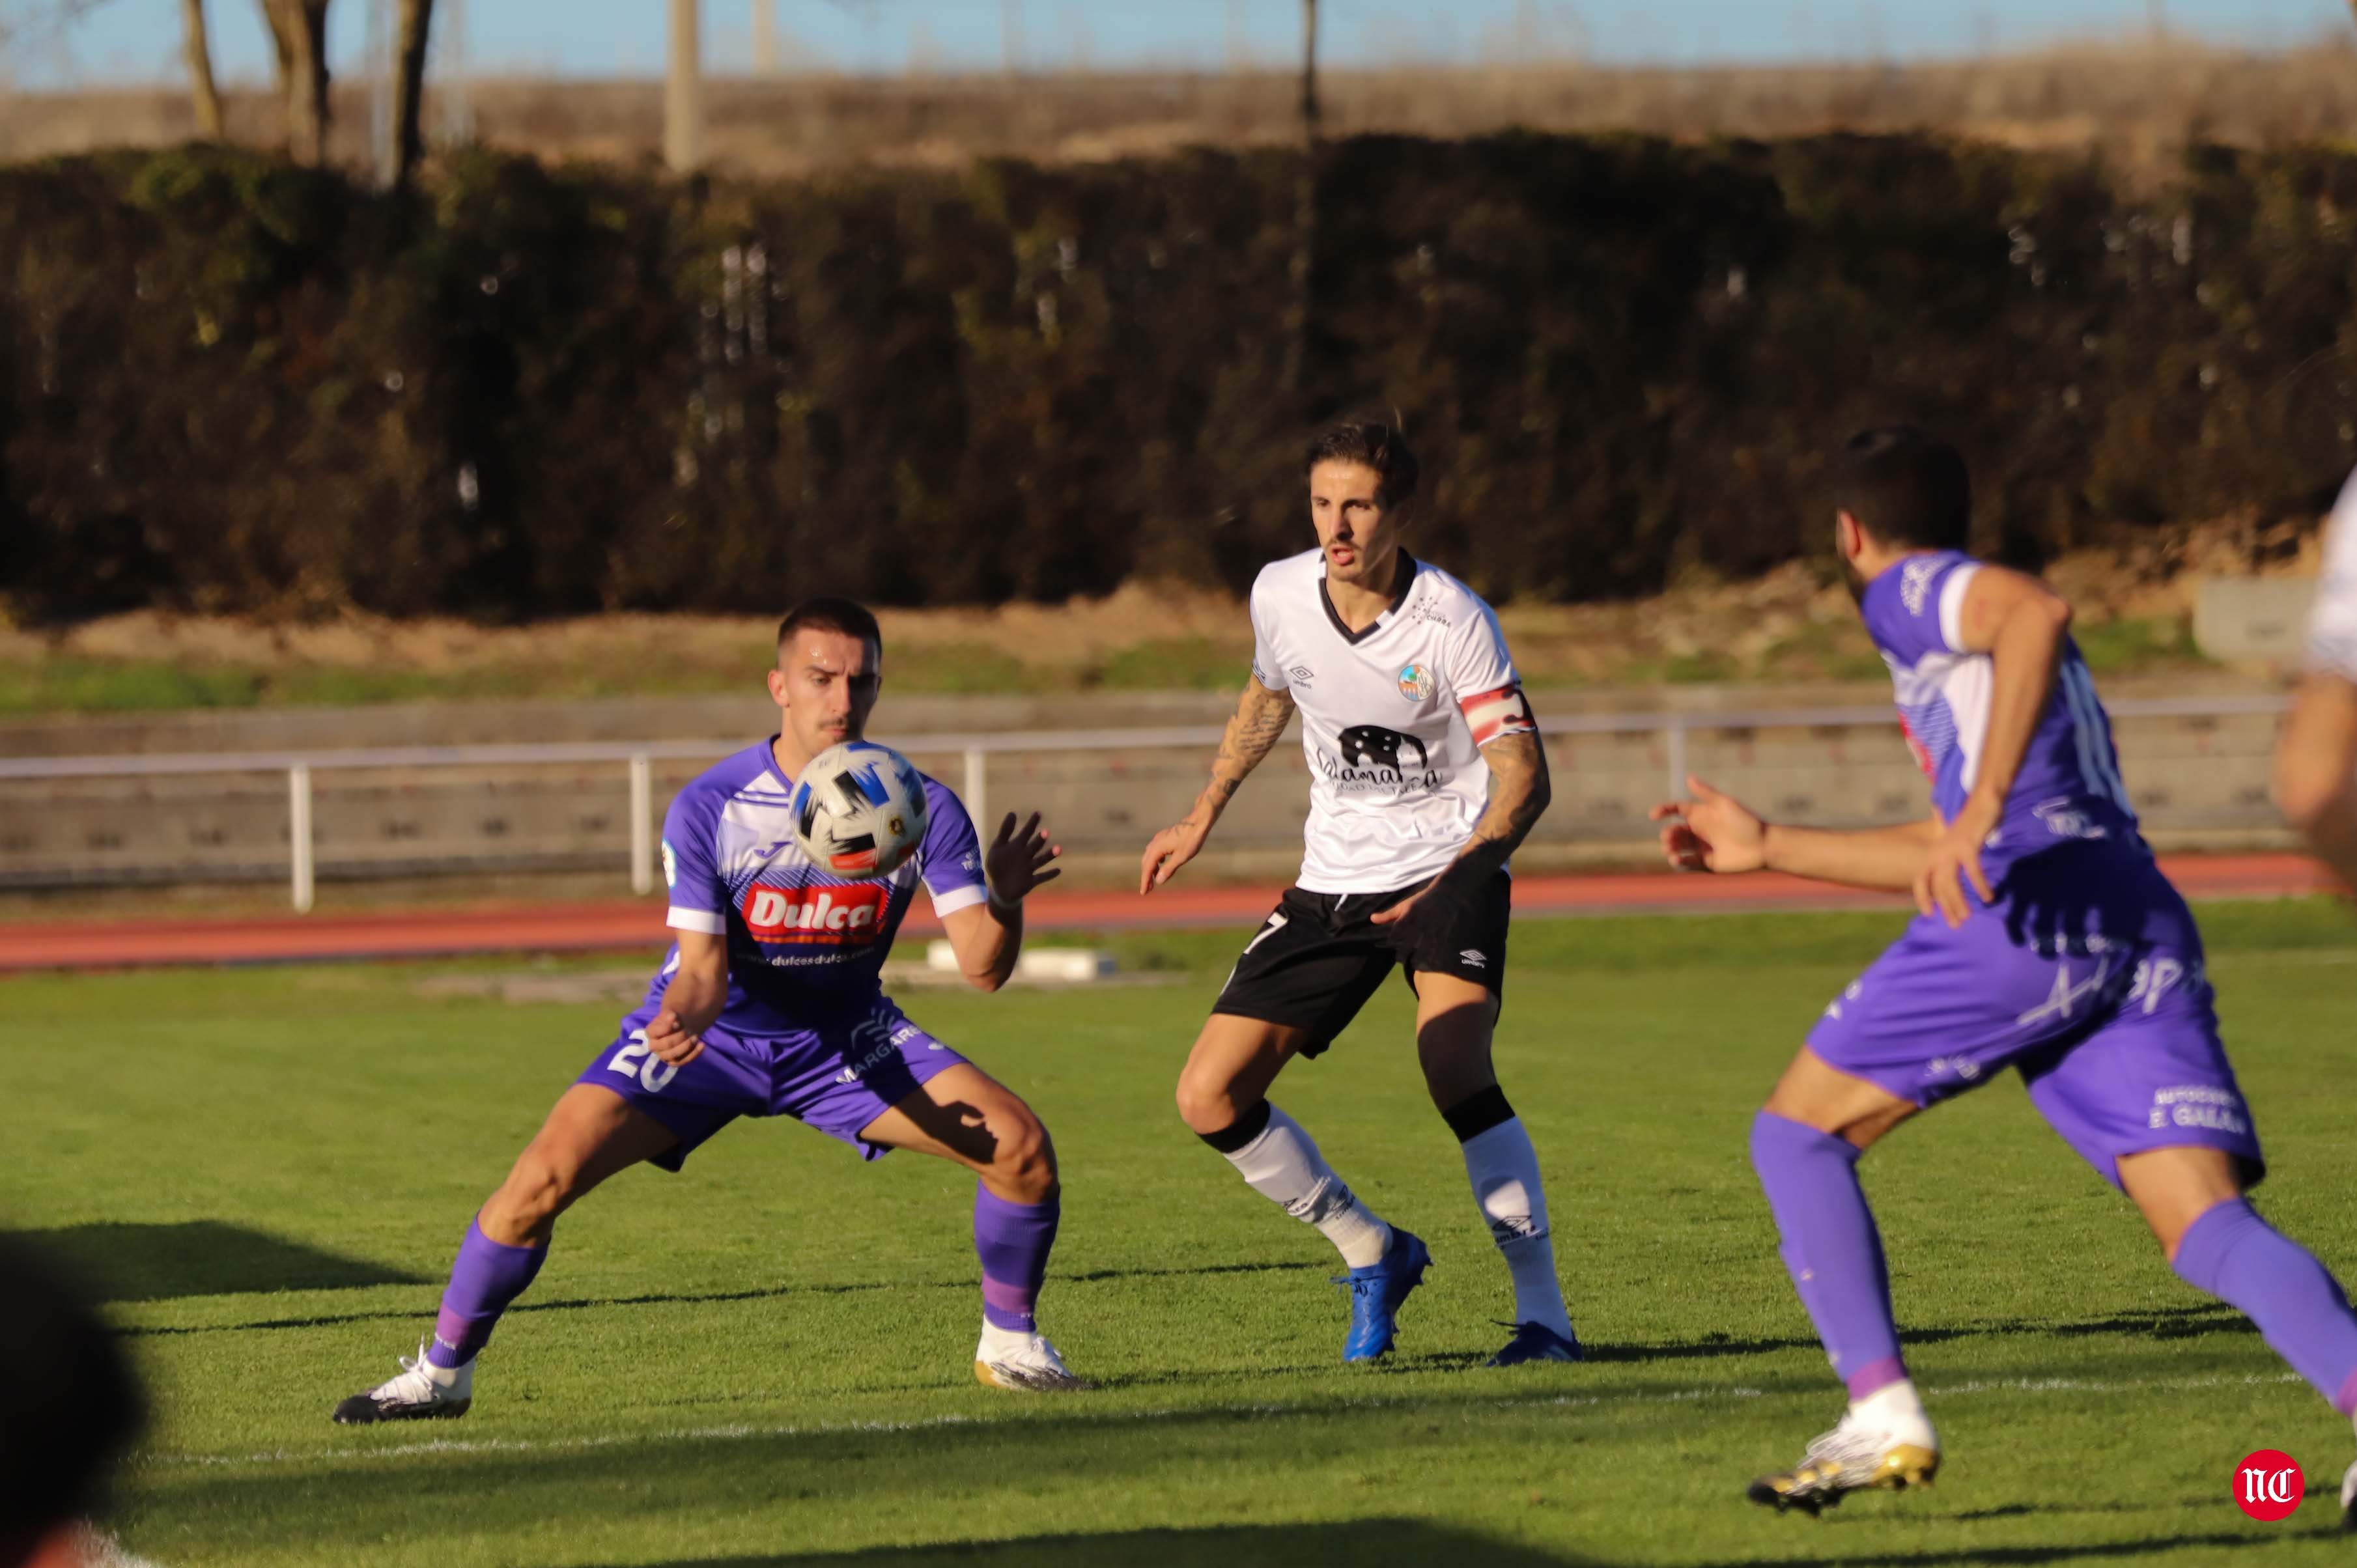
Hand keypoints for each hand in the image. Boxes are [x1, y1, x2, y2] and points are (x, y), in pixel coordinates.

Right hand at [643, 1009, 704, 1066]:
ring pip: (673, 1056)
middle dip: (679, 1037)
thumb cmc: (674, 1018)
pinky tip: (701, 1045)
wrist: (681, 1026)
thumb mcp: (672, 1012)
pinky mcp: (673, 1061)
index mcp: (650, 1032)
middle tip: (688, 1030)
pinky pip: (682, 1061)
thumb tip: (673, 1017)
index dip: (666, 1027)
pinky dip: (693, 1054)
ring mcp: (663, 1055)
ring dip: (686, 1047)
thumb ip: (671, 1014)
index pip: (654, 1032)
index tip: (677, 1019)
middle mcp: (654, 1046)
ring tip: (695, 1037)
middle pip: (666, 1044)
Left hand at [986, 811, 1061, 906]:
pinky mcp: (1030, 881)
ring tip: (1058, 849)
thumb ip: (1004, 832)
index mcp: (1017, 847)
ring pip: (1040, 860)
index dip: (1031, 823)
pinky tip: (1058, 870)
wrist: (1000, 888)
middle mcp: (1026, 856)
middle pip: (1034, 846)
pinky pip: (1041, 877)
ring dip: (1049, 855)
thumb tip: (1012, 813)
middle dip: (1040, 840)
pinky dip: (1049, 875)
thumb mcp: (997, 847)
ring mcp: (1029, 869)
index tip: (1038, 813)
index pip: (1026, 833)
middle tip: (1045, 832)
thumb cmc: (998, 866)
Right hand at [1139, 812, 1212, 894]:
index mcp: (1158, 847)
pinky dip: (1155, 860)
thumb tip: (1158, 881)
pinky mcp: (1165, 837)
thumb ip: (1169, 869)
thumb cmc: (1192, 839)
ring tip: (1154, 880)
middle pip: (1146, 862)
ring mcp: (1160, 838)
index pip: (1147, 867)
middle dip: (1146, 876)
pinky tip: (1161, 864)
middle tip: (1147, 890)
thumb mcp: (1181, 857)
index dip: (1145, 881)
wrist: (1199, 821)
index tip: (1143, 892)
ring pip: (1150, 856)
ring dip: (1151, 868)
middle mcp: (1156, 842)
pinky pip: (1155, 851)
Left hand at [1369, 871, 1471, 958]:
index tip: (1395, 950)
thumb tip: (1371, 919)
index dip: (1393, 946)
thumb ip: (1388, 915)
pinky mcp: (1442, 936)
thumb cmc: (1421, 901)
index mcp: (1406, 920)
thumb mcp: (1403, 905)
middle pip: (1405, 950)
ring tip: (1415, 962)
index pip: (1393, 939)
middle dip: (1403, 957)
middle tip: (1403, 959)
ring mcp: (1430, 933)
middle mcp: (1416, 928)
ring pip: (1420, 954)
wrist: (1445, 895)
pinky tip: (1429, 960)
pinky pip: (1435, 952)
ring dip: (1416, 960)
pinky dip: (1431, 958)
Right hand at [1650, 775, 1767, 873]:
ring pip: (1677, 846)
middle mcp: (1699, 829)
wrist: (1762, 846)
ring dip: (1669, 847)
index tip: (1653, 815)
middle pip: (1674, 830)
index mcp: (1702, 813)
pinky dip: (1678, 860)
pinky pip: (1687, 861)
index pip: (1676, 810)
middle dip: (1667, 834)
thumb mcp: (1724, 804)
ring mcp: (1702, 846)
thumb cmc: (1746, 822)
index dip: (1663, 810)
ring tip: (1670, 849)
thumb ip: (1705, 793)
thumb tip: (1688, 777)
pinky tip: (1676, 859)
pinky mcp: (1706, 861)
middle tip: (1668, 837)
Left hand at [1916, 798, 1997, 927]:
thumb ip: (1951, 863)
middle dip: (1946, 907)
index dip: (1922, 897)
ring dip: (1958, 902)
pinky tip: (1987, 897)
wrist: (1982, 802)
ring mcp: (1951, 849)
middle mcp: (1938, 852)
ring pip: (1950, 882)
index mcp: (1934, 854)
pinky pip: (1972, 871)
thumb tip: (1951, 883)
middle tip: (1956, 924)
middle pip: (1938, 886)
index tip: (1929, 913)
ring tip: (1967, 917)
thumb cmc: (1970, 828)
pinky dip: (1980, 885)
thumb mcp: (1955, 848)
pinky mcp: (1967, 845)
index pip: (1921, 879)